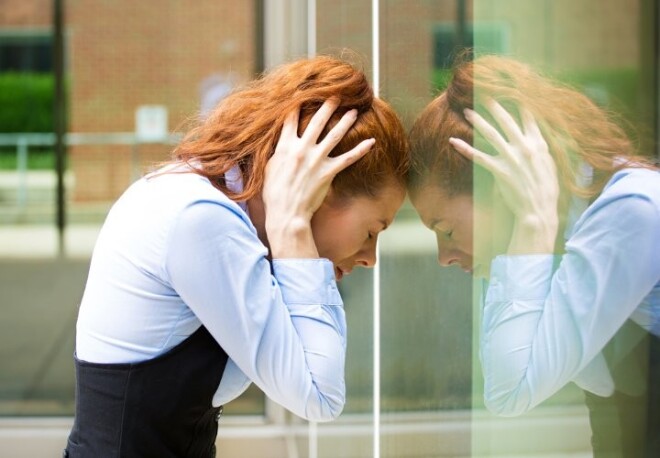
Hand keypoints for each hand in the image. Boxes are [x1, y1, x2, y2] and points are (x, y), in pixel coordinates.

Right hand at [263, 99, 374, 257]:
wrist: (286, 212)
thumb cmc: (274, 194)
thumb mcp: (269, 168)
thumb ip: (277, 151)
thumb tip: (281, 142)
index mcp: (285, 146)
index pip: (291, 119)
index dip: (298, 104)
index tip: (304, 93)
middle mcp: (302, 149)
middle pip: (316, 121)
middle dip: (327, 106)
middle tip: (336, 95)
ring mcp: (317, 160)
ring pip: (334, 135)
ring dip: (345, 121)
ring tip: (354, 111)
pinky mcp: (328, 172)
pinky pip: (348, 158)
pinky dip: (361, 149)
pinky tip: (371, 141)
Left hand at [449, 99, 559, 254]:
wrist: (539, 210)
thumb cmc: (546, 190)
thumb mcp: (551, 165)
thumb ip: (543, 149)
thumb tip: (538, 138)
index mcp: (539, 144)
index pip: (529, 116)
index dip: (519, 101)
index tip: (510, 89)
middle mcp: (526, 147)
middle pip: (507, 120)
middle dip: (493, 105)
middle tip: (482, 92)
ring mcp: (512, 158)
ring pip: (490, 134)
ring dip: (477, 120)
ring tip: (466, 110)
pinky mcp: (499, 170)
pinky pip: (478, 156)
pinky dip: (464, 148)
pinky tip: (453, 141)